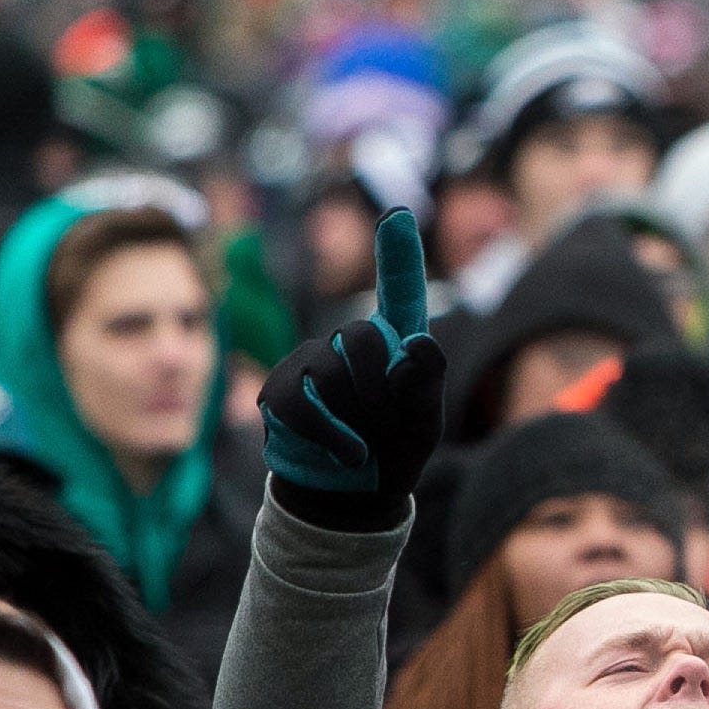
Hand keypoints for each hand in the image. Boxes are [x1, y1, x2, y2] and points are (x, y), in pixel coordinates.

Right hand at [260, 208, 446, 532]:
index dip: (397, 254)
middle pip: (364, 337)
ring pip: (331, 372)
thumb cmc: (395, 447)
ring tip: (364, 447)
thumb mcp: (424, 422)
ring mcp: (311, 361)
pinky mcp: (281, 390)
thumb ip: (426, 383)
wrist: (352, 495)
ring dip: (356, 419)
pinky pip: (299, 402)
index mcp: (397, 341)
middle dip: (380, 390)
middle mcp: (351, 341)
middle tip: (386, 427)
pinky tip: (347, 454)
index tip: (395, 214)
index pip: (399, 291)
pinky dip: (328, 433)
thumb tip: (417, 342)